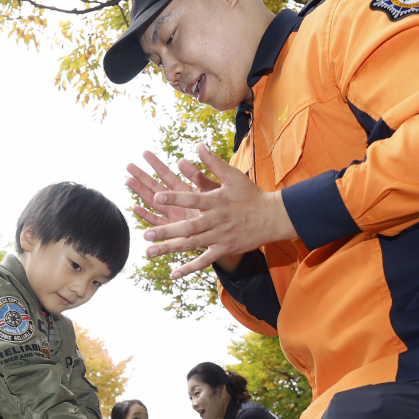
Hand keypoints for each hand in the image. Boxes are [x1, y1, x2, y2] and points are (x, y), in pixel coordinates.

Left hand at [128, 143, 296, 278]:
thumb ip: (212, 162)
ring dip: (170, 249)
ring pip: (192, 245)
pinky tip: (174, 273)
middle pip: (189, 227)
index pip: (193, 199)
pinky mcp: (224, 248)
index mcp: (216, 201)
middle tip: (146, 235)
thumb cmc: (250, 195)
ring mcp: (220, 236)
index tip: (156, 197)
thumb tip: (198, 144)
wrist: (272, 217)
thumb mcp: (233, 176)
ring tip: (149, 252)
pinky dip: (189, 268)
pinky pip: (205, 260)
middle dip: (167, 232)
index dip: (175, 199)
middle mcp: (216, 220)